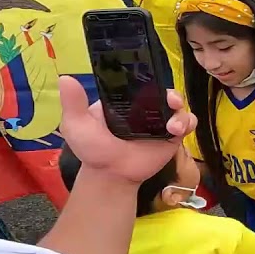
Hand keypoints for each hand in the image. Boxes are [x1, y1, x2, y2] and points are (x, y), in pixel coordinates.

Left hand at [56, 76, 196, 184]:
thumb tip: (66, 77)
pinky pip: (187, 124)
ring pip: (179, 107)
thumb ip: (73, 103)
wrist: (110, 176)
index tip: (153, 83)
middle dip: (172, 94)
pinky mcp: (172, 136)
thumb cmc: (93, 149)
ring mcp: (161, 121)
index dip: (150, 79)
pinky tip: (179, 131)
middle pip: (164, 92)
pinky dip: (188, 123)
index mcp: (126, 99)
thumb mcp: (77, 124)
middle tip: (171, 101)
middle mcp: (146, 107)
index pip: (142, 83)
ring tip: (174, 126)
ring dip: (181, 112)